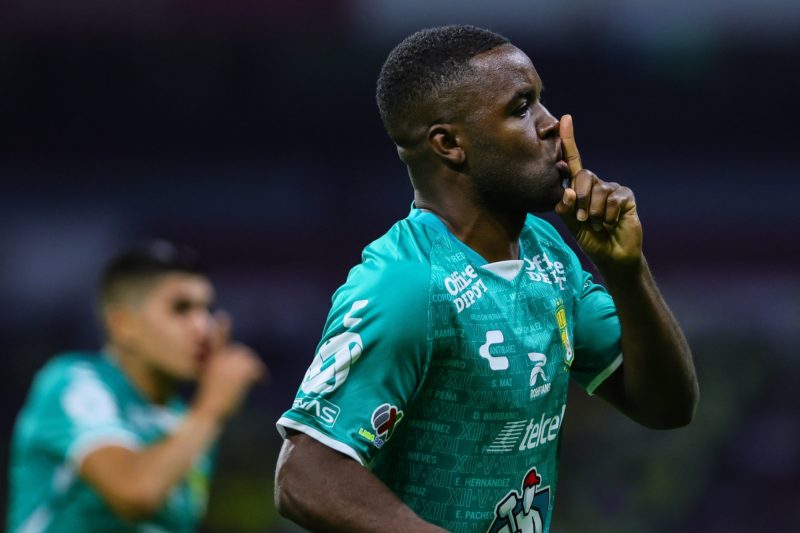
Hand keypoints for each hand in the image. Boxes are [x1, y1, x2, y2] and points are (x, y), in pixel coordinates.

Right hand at [193, 311, 265, 421]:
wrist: (209, 410)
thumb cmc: (210, 403)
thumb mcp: (211, 384)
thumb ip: (221, 373)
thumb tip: (239, 373)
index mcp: (210, 360)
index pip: (216, 340)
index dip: (221, 328)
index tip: (222, 315)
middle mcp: (219, 358)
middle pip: (240, 351)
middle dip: (247, 360)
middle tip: (255, 372)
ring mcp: (229, 363)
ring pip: (249, 360)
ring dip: (254, 368)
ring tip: (257, 379)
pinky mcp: (239, 371)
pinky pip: (256, 368)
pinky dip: (260, 375)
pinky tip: (262, 381)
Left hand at [554, 114, 642, 266]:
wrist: (613, 255)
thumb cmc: (591, 239)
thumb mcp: (573, 226)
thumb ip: (566, 209)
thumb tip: (567, 190)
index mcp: (580, 188)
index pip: (572, 161)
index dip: (568, 140)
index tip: (564, 119)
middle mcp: (596, 184)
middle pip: (583, 176)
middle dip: (580, 200)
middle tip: (583, 219)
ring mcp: (612, 189)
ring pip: (597, 191)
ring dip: (595, 213)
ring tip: (599, 225)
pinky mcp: (625, 196)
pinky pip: (613, 199)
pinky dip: (609, 216)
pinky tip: (612, 223)